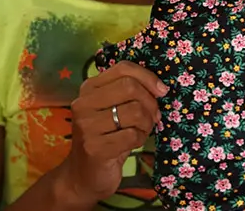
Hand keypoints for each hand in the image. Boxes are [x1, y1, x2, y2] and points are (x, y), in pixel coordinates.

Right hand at [58, 62, 166, 205]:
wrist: (84, 175)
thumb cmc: (108, 136)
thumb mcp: (117, 108)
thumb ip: (131, 92)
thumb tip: (161, 88)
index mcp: (89, 88)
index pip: (124, 68)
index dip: (148, 77)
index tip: (162, 91)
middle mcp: (83, 103)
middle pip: (131, 88)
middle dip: (150, 103)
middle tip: (153, 117)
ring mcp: (86, 126)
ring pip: (136, 112)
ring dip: (147, 124)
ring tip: (140, 131)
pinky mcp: (94, 147)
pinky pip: (133, 135)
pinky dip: (140, 139)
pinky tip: (132, 144)